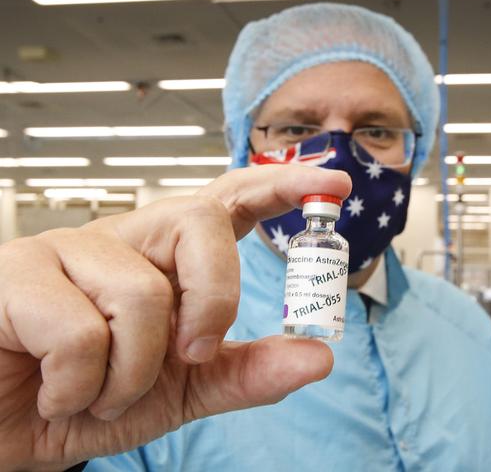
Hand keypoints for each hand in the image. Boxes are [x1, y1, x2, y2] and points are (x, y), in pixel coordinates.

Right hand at [0, 165, 350, 470]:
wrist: (10, 431)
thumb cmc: (92, 399)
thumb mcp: (184, 392)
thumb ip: (248, 372)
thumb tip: (320, 355)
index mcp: (166, 260)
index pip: (229, 203)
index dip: (281, 186)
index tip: (334, 183)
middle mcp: (124, 240)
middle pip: (200, 220)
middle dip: (215, 293)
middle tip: (194, 353)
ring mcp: (69, 248)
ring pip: (144, 294)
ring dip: (130, 374)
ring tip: (93, 392)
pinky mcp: (17, 271)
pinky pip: (81, 332)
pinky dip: (79, 387)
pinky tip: (53, 390)